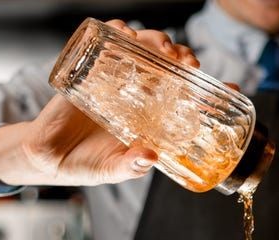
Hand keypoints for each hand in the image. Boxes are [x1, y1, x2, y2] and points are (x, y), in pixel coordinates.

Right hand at [0, 20, 199, 187]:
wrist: (48, 157)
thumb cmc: (87, 165)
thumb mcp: (114, 170)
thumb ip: (131, 165)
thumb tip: (149, 156)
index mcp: (153, 118)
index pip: (188, 98)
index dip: (210, 90)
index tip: (230, 87)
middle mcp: (139, 96)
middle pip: (169, 66)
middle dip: (183, 57)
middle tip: (189, 62)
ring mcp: (116, 81)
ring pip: (143, 50)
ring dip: (157, 41)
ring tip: (163, 48)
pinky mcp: (91, 71)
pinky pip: (107, 43)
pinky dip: (117, 32)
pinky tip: (125, 33)